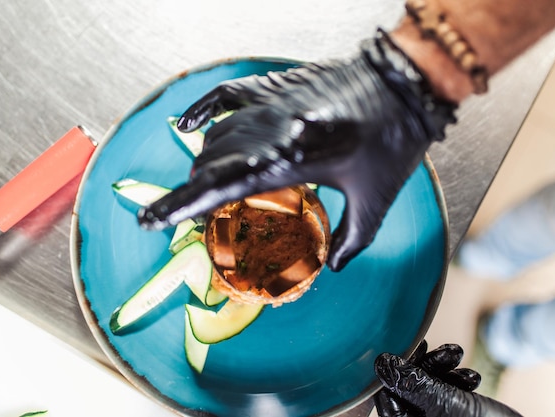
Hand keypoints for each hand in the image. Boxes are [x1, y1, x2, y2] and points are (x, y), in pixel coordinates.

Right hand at [138, 29, 455, 270]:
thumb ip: (351, 238)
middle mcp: (271, 129)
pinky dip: (202, 109)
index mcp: (291, 160)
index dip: (182, 206)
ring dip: (204, 163)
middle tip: (185, 216)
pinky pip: (226, 94)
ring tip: (201, 186)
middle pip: (212, 161)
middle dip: (192, 191)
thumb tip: (334, 265)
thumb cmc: (393, 140)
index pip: (221, 186)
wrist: (403, 84)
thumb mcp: (375, 200)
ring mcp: (270, 103)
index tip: (151, 221)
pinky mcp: (275, 87)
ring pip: (218, 135)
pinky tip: (188, 124)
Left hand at [374, 341, 522, 416]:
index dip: (394, 370)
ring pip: (429, 385)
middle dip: (425, 364)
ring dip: (443, 367)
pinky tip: (473, 377)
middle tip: (437, 348)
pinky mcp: (455, 414)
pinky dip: (457, 379)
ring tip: (458, 355)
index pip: (386, 397)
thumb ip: (413, 384)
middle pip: (408, 387)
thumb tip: (382, 363)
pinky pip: (447, 391)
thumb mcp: (444, 402)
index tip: (407, 347)